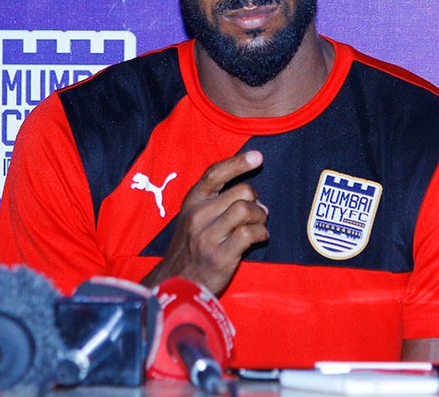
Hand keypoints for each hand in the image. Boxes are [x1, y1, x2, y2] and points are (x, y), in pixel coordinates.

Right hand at [142, 150, 268, 294]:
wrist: (177, 282)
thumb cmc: (191, 246)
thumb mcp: (194, 217)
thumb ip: (216, 200)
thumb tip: (253, 195)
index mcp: (192, 202)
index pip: (215, 174)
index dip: (238, 163)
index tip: (257, 156)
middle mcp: (198, 215)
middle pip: (240, 192)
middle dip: (256, 200)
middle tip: (258, 211)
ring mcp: (207, 236)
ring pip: (246, 210)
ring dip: (261, 216)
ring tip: (259, 224)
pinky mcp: (220, 255)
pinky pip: (250, 233)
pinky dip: (261, 234)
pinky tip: (259, 238)